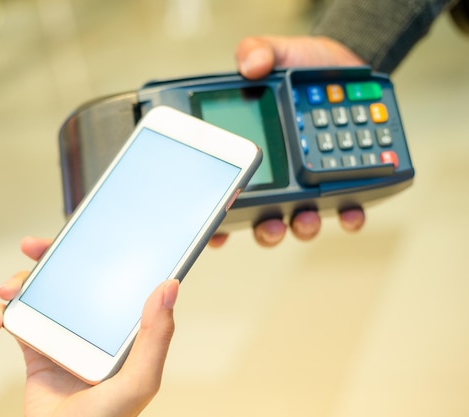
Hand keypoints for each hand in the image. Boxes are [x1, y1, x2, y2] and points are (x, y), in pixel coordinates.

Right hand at [0, 236, 178, 416]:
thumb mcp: (139, 380)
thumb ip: (156, 336)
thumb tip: (170, 288)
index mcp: (120, 329)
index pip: (110, 279)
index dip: (96, 253)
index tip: (79, 236)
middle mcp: (93, 327)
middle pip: (71, 279)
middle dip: (49, 259)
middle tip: (33, 246)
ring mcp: (64, 337)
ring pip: (41, 295)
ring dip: (20, 284)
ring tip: (9, 291)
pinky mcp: (37, 349)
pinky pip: (18, 321)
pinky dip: (3, 313)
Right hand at [210, 35, 366, 247]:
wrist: (345, 72)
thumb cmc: (305, 68)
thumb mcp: (278, 53)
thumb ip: (258, 52)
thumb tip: (250, 65)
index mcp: (252, 155)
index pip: (229, 191)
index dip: (219, 220)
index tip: (216, 235)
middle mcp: (278, 177)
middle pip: (264, 218)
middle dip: (266, 230)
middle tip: (269, 225)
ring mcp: (309, 185)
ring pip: (300, 221)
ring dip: (302, 226)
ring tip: (307, 218)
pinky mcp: (342, 183)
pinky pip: (344, 209)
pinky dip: (347, 216)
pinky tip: (349, 212)